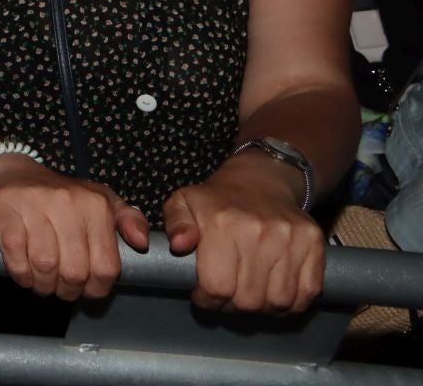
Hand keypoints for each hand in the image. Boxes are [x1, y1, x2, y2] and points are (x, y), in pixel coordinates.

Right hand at [0, 157, 150, 300]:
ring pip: (45, 265)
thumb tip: (142, 243)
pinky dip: (20, 273)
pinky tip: (24, 275)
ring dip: (43, 284)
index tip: (87, 289)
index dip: (97, 288)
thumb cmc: (61, 195)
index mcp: (95, 204)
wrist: (12, 172)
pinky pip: (16, 254)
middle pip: (74, 271)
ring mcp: (34, 205)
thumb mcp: (100, 200)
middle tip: (62, 289)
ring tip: (43, 283)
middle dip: (68, 290)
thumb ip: (129, 219)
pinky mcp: (5, 209)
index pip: (106, 266)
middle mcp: (67, 202)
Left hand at [163, 159, 325, 312]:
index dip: (207, 300)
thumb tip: (179, 245)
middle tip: (226, 298)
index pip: (217, 286)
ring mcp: (291, 239)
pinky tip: (273, 294)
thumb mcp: (183, 203)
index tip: (204, 297)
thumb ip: (175, 224)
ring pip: (278, 302)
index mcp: (222, 224)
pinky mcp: (314, 244)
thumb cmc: (216, 200)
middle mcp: (259, 232)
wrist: (260, 181)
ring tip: (248, 296)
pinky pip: (307, 293)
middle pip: (248, 300)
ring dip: (261, 308)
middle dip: (232, 307)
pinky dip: (291, 304)